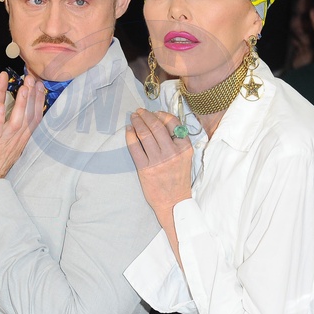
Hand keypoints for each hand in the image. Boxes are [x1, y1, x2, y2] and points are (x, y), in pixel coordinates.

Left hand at [0, 69, 44, 200]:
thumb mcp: (6, 143)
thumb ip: (12, 129)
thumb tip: (19, 116)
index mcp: (19, 137)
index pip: (32, 116)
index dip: (37, 100)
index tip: (40, 84)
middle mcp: (15, 139)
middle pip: (28, 115)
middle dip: (31, 96)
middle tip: (33, 79)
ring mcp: (4, 142)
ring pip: (16, 120)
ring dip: (21, 103)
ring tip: (24, 87)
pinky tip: (0, 108)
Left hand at [126, 109, 192, 228]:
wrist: (173, 201)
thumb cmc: (178, 178)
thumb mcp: (185, 157)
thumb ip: (177, 141)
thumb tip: (160, 121)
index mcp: (184, 147)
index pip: (172, 122)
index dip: (160, 114)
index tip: (153, 112)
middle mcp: (172, 152)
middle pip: (156, 126)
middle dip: (146, 115)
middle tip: (139, 112)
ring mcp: (158, 161)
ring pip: (145, 134)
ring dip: (137, 123)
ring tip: (133, 118)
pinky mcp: (145, 169)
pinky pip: (135, 147)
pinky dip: (130, 136)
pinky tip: (129, 131)